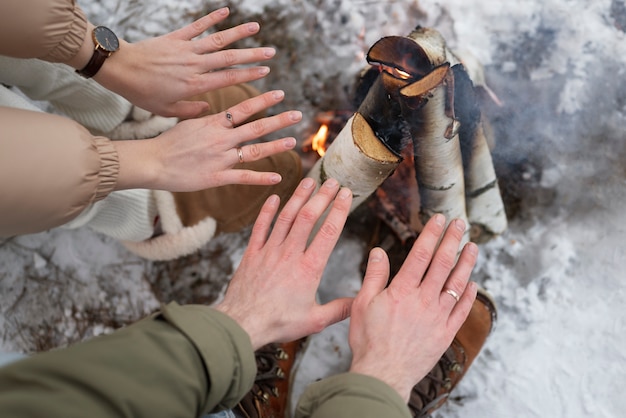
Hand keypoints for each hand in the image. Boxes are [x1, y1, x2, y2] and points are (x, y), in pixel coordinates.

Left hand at [94, 7, 276, 117]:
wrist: (120, 70)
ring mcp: (186, 49)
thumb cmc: (142, 93)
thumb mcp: (166, 110)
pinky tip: (226, 11)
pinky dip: (212, 18)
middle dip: (253, 55)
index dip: (249, 74)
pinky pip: (197, 26)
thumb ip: (190, 111)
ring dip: (239, 33)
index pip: (228, 78)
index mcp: (194, 85)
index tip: (266, 72)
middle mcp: (194, 65)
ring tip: (257, 28)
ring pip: (218, 40)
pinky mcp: (176, 38)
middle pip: (229, 58)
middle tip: (272, 52)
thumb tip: (208, 109)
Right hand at [113, 90, 300, 191]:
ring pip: (254, 151)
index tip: (280, 93)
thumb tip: (212, 110)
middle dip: (279, 120)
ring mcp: (221, 158)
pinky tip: (277, 178)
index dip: (264, 101)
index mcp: (214, 123)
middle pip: (256, 127)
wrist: (152, 162)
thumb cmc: (166, 142)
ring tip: (292, 141)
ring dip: (276, 146)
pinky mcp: (217, 176)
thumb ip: (204, 118)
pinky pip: (244, 177)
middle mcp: (221, 138)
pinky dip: (261, 178)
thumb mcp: (186, 122)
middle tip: (298, 114)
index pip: (244, 108)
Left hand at [214, 178, 353, 349]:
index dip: (339, 209)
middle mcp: (290, 254)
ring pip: (286, 217)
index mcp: (309, 268)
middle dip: (322, 196)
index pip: (328, 232)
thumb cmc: (278, 323)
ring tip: (308, 181)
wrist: (242, 323)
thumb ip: (340, 309)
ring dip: (298, 197)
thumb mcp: (315, 320)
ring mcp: (269, 252)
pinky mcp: (252, 254)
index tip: (346, 194)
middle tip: (332, 181)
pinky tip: (274, 198)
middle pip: (308, 217)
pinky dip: (267, 211)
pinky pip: (260, 227)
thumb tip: (360, 302)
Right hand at [348, 215, 477, 401]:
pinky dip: (469, 295)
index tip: (439, 220)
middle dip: (452, 240)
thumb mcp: (362, 304)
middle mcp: (424, 300)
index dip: (431, 234)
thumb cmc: (369, 340)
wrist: (383, 373)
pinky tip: (473, 283)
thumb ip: (374, 276)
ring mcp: (438, 317)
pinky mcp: (445, 333)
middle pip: (443, 264)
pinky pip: (462, 310)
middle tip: (460, 224)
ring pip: (457, 284)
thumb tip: (378, 252)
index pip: (421, 254)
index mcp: (402, 290)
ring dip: (466, 263)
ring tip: (473, 246)